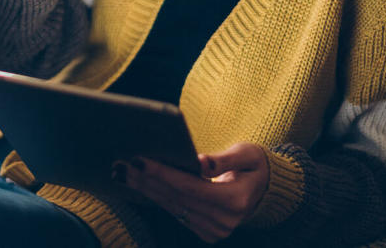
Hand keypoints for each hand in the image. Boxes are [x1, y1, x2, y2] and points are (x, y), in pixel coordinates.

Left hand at [117, 142, 269, 243]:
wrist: (265, 189)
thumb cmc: (254, 165)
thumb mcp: (247, 154)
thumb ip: (223, 158)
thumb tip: (198, 162)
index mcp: (235, 201)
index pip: (190, 187)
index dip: (162, 173)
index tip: (139, 160)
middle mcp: (224, 221)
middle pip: (176, 198)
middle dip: (146, 180)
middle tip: (120, 165)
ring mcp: (215, 230)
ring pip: (172, 207)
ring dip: (146, 189)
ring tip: (123, 173)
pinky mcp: (206, 232)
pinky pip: (176, 212)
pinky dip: (157, 197)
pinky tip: (140, 184)